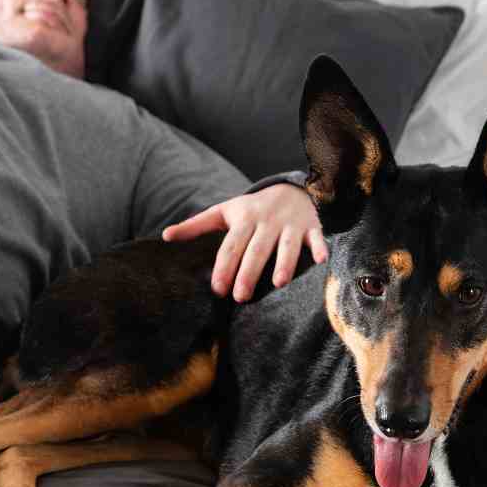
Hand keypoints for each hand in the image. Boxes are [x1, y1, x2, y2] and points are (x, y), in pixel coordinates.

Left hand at [162, 184, 327, 301]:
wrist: (289, 189)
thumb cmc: (251, 208)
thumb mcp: (223, 212)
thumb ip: (195, 225)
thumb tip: (165, 236)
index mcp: (244, 219)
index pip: (231, 246)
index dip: (224, 267)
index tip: (217, 289)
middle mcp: (267, 222)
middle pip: (257, 250)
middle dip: (249, 272)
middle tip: (240, 296)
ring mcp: (290, 225)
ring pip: (287, 246)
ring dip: (285, 263)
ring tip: (279, 283)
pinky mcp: (311, 227)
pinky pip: (316, 238)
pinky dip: (320, 247)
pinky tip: (322, 260)